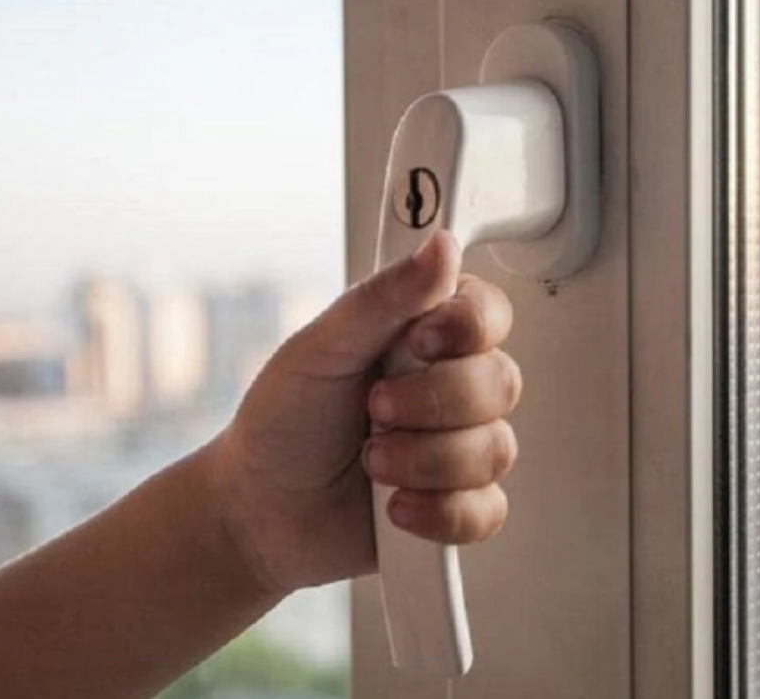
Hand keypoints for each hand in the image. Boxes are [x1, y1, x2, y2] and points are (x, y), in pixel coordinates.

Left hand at [207, 230, 520, 593]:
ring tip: (373, 464)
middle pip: (502, 382)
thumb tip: (441, 245)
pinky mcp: (458, 506)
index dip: (467, 328)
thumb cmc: (282, 424)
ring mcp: (458, 448)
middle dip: (432, 404)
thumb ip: (383, 298)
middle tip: (375, 409)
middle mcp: (449, 387)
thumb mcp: (321, 348)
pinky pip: (488, 510)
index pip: (488, 314)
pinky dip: (440, 512)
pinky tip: (398, 507)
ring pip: (496, 449)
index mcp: (422, 336)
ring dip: (426, 461)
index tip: (418, 341)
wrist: (257, 514)